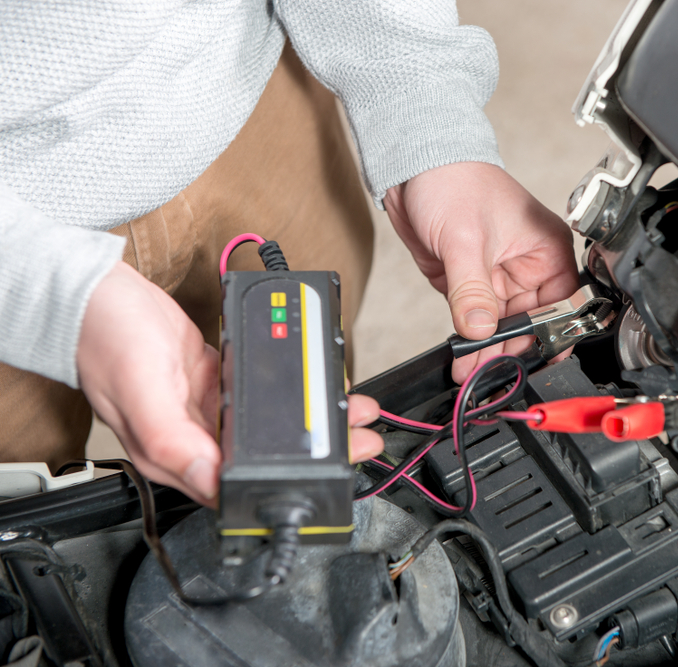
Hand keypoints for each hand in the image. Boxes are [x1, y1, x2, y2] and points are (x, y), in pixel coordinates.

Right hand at [77, 262, 382, 504]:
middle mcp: (193, 439)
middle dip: (320, 451)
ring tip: (354, 411)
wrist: (95, 294)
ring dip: (314, 421)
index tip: (332, 474)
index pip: (238, 487)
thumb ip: (174, 441)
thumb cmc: (104, 342)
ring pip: (270, 428)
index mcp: (175, 456)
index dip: (287, 485)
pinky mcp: (215, 381)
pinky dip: (295, 393)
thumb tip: (212, 480)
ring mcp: (206, 409)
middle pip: (266, 457)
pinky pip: (262, 395)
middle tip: (361, 441)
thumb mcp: (142, 394)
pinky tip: (317, 386)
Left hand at [384, 162, 578, 381]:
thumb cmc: (454, 180)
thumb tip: (480, 329)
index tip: (531, 360)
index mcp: (545, 250)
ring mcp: (497, 276)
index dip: (548, 335)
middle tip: (489, 372)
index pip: (560, 305)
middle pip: (529, 323)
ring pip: (500, 327)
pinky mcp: (470, 282)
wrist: (414, 166)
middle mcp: (527, 266)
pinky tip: (462, 358)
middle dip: (510, 350)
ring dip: (486, 351)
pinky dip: (469, 340)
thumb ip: (473, 290)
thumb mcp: (466, 239)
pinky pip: (475, 320)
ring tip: (471, 372)